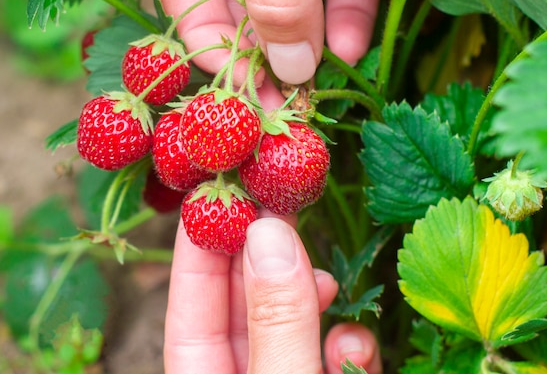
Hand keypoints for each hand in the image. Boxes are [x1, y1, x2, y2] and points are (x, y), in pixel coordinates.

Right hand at [154, 0, 389, 85]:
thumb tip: (288, 69)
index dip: (207, 45)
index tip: (242, 90)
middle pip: (245, 7)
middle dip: (264, 57)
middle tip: (283, 105)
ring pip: (301, 4)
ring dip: (310, 49)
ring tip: (317, 88)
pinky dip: (352, 19)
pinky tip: (352, 52)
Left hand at [163, 214, 381, 372]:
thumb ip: (277, 322)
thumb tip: (269, 234)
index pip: (192, 305)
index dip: (201, 244)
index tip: (217, 191)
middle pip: (245, 304)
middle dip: (264, 252)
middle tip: (279, 199)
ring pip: (294, 325)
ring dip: (313, 298)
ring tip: (327, 280)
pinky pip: (333, 356)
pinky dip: (347, 344)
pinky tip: (354, 347)